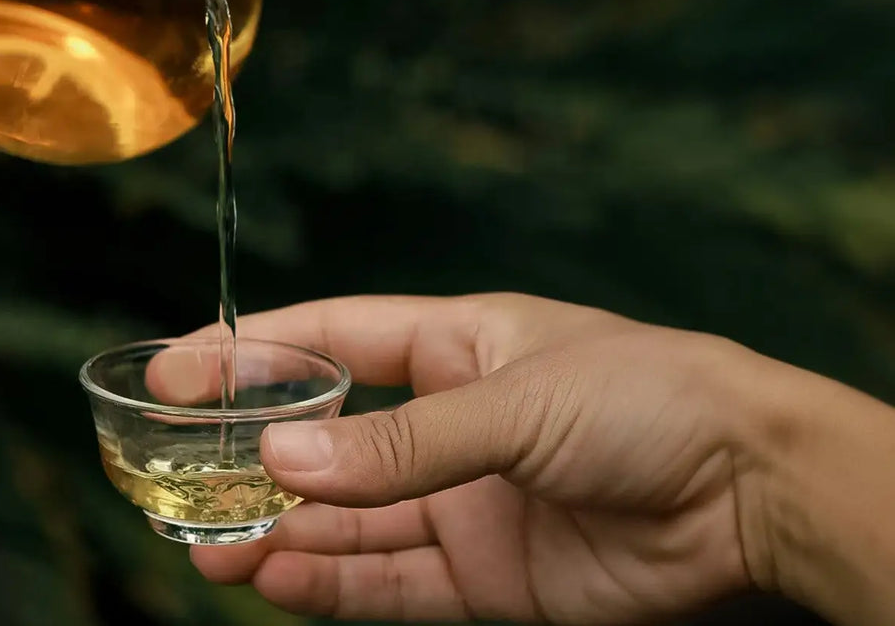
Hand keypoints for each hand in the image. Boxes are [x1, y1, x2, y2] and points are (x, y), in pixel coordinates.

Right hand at [188, 293, 780, 622]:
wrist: (753, 493)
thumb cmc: (651, 397)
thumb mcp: (515, 401)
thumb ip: (402, 441)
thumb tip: (287, 456)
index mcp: (453, 345)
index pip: (327, 339)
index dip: (246, 352)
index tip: (171, 369)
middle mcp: (447, 423)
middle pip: (325, 441)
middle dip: (250, 461)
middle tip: (173, 481)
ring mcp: (464, 501)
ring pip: (347, 522)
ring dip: (278, 534)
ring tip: (208, 549)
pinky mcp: (488, 576)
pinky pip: (391, 580)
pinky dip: (330, 584)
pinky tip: (275, 580)